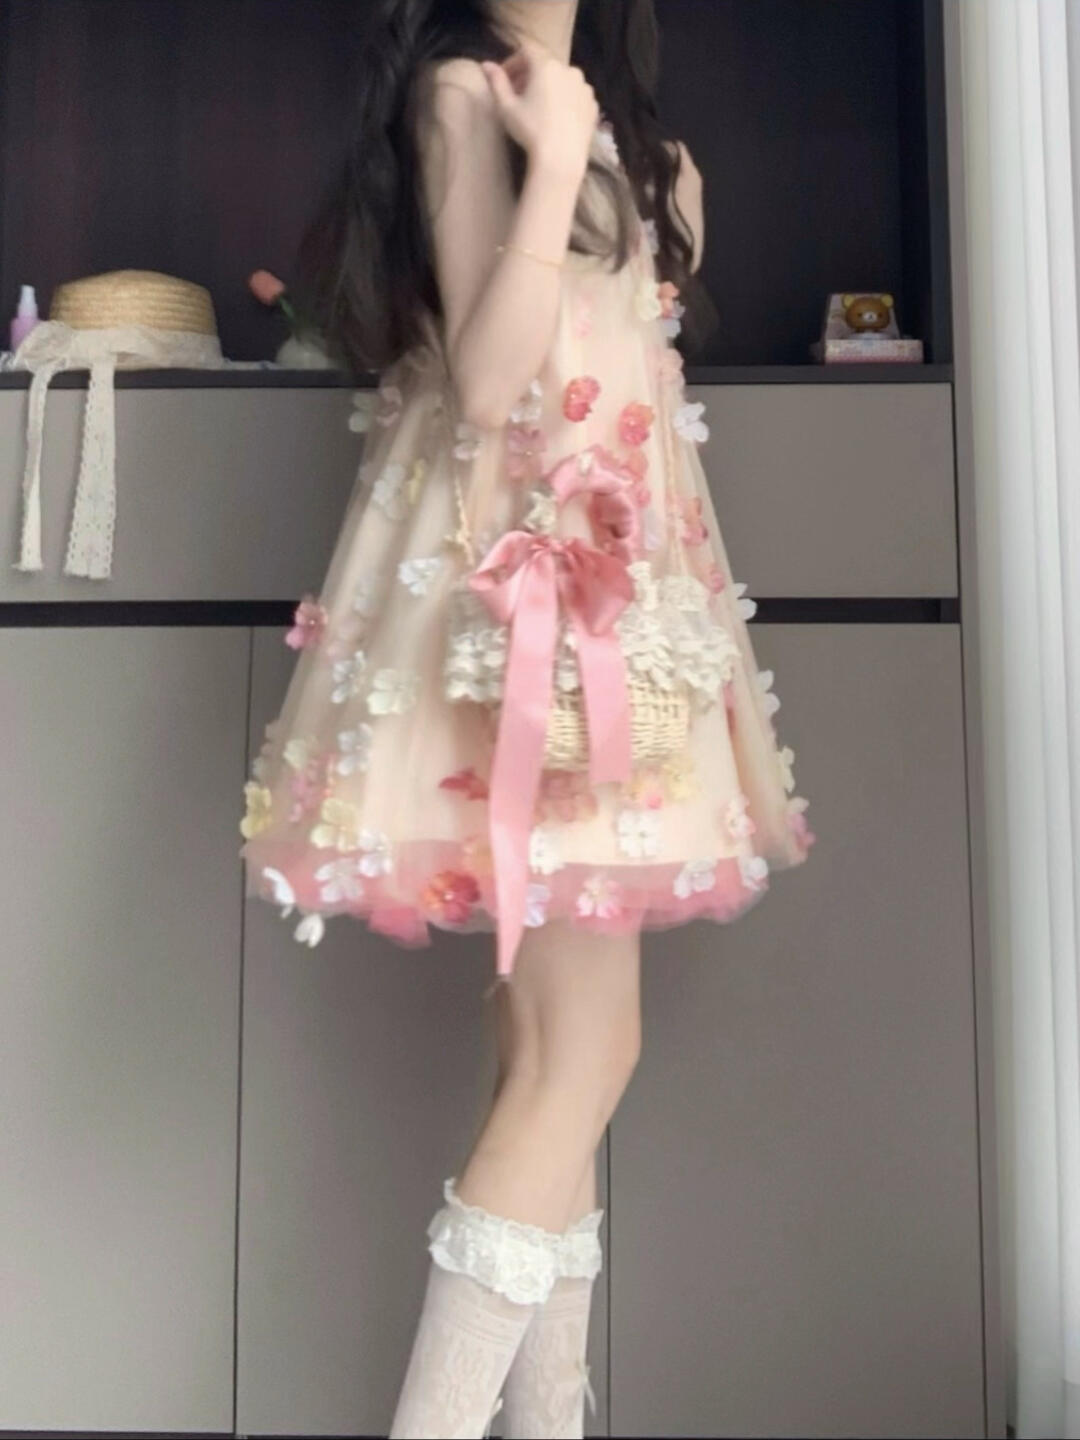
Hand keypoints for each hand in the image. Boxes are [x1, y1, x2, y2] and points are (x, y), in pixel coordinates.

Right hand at [480, 43, 598, 177]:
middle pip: (545, 64)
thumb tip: (486, 65)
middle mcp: (568, 69)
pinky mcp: (593, 104)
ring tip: (539, 106)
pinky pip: (575, 95)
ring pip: (562, 79)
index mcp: (546, 65)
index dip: (513, 61)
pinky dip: (565, 99)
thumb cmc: (530, 131)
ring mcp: (584, 87)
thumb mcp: (507, 107)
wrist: (561, 159)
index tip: (504, 78)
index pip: (526, 51)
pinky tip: (557, 117)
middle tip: (519, 93)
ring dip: (549, 86)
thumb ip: (497, 82)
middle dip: (530, 75)